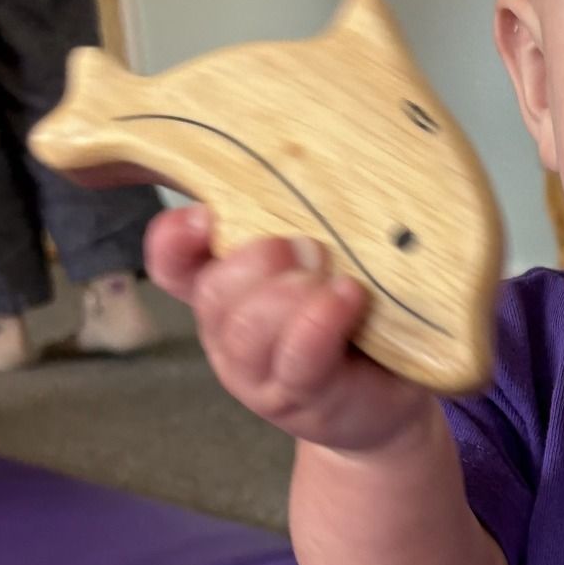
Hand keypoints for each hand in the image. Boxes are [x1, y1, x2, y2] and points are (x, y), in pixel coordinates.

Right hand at [145, 205, 431, 454]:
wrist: (389, 400)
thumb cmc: (358, 321)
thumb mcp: (328, 265)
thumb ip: (307, 225)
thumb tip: (317, 164)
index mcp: (227, 294)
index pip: (174, 264)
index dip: (175, 239)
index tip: (205, 215)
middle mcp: (232, 334)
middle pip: (215, 294)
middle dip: (257, 261)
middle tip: (310, 247)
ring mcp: (261, 375)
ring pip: (245, 330)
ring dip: (287, 295)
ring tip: (335, 280)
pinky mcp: (304, 400)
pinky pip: (298, 360)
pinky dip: (320, 323)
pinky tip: (348, 299)